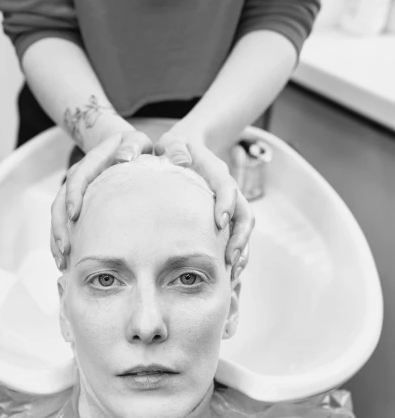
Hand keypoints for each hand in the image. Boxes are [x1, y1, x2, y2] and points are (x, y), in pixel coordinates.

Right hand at [51, 128, 152, 268]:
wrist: (123, 148)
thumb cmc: (133, 147)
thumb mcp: (136, 141)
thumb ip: (132, 146)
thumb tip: (124, 158)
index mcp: (90, 162)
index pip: (77, 178)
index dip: (73, 196)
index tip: (75, 215)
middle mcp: (76, 178)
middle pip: (60, 202)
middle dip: (60, 227)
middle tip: (65, 249)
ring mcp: (73, 193)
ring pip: (58, 216)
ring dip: (57, 239)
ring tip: (62, 262)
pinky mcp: (75, 205)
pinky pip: (63, 224)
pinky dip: (61, 241)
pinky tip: (65, 261)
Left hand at [154, 131, 253, 278]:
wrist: (186, 149)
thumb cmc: (175, 148)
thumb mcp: (172, 142)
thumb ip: (175, 148)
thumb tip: (182, 161)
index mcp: (215, 170)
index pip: (227, 185)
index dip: (226, 203)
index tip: (219, 222)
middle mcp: (228, 189)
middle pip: (244, 213)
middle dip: (240, 237)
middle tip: (230, 259)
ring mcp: (230, 204)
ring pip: (244, 229)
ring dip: (241, 251)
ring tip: (232, 274)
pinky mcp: (226, 217)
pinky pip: (236, 237)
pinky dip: (235, 256)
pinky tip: (227, 275)